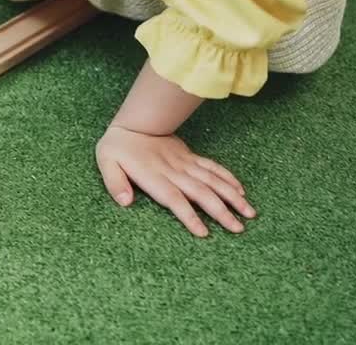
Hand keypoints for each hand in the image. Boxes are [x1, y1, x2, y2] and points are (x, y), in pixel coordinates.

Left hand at [95, 125, 256, 237]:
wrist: (133, 122)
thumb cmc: (118, 147)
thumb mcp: (106, 163)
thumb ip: (114, 183)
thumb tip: (124, 202)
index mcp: (153, 177)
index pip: (174, 199)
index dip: (189, 216)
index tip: (204, 232)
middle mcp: (174, 172)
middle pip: (201, 193)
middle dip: (221, 211)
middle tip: (238, 229)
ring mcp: (185, 163)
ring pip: (213, 181)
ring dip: (232, 196)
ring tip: (249, 213)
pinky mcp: (191, 157)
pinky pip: (213, 167)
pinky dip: (228, 178)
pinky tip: (241, 190)